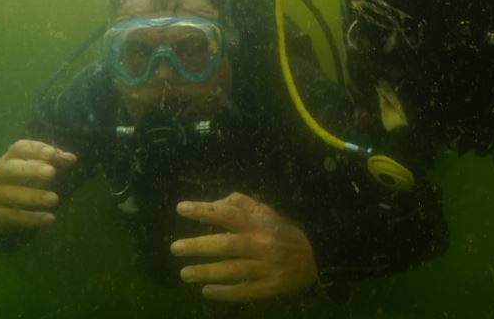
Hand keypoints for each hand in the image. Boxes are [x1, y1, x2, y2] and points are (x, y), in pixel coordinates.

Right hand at [0, 140, 76, 232]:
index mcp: (10, 157)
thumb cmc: (28, 180)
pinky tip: (49, 218)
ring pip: (12, 194)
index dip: (36, 149)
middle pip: (12, 168)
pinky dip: (32, 218)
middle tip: (51, 173)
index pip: (19, 148)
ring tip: (54, 199)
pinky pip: (13, 216)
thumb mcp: (42, 168)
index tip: (52, 154)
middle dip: (31, 170)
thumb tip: (71, 158)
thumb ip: (56, 162)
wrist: (3, 208)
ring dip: (34, 197)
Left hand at [172, 192, 318, 301]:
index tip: (181, 208)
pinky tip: (206, 291)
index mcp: (260, 223)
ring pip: (232, 270)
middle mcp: (262, 243)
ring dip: (206, 272)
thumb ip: (243, 204)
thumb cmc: (285, 233)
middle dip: (199, 245)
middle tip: (175, 247)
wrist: (317, 258)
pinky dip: (225, 293)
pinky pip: (245, 291)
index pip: (228, 214)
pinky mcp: (270, 287)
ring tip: (184, 273)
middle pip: (226, 244)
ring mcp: (266, 267)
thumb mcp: (268, 213)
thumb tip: (216, 202)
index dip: (204, 210)